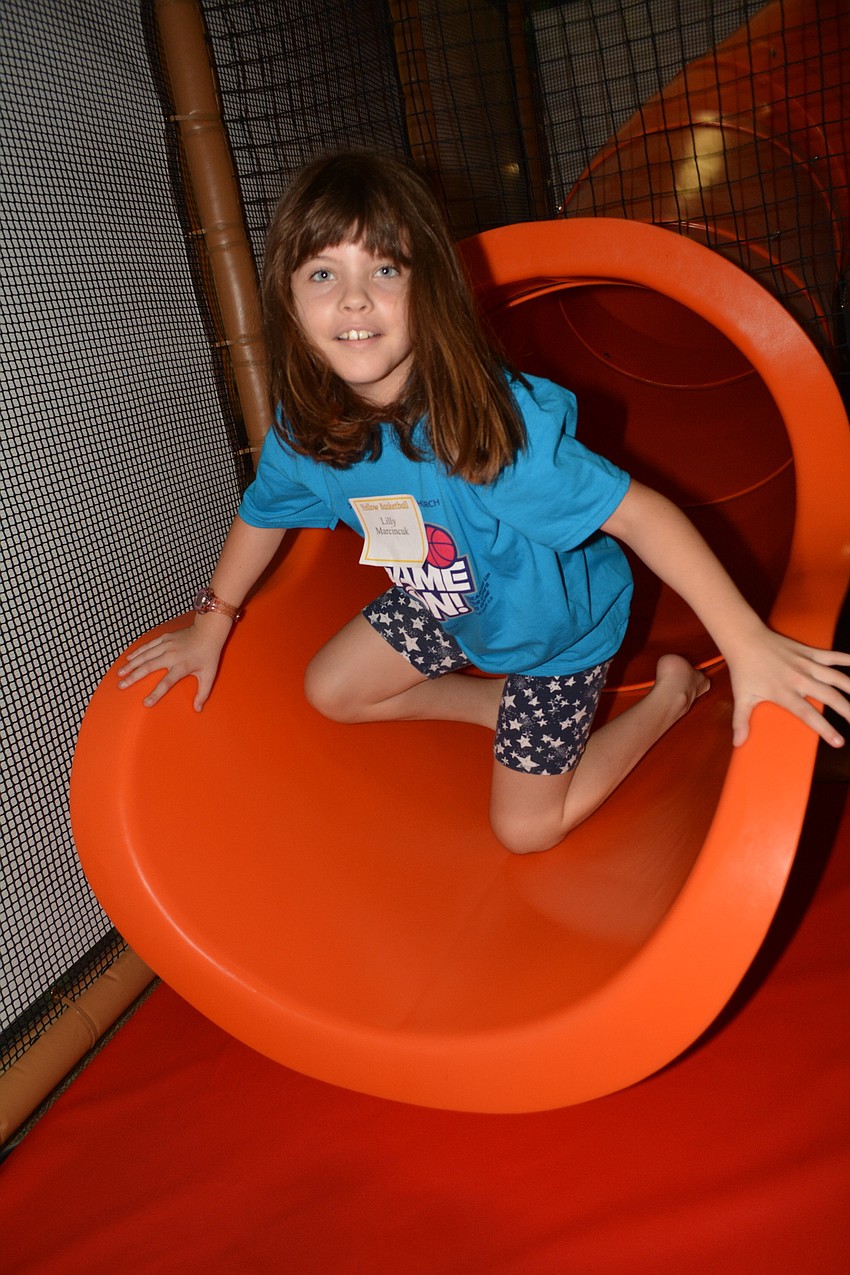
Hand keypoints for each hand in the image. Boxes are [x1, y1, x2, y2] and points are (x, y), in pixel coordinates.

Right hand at [116, 618, 231, 710]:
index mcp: (181, 666)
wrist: (208, 631)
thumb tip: (198, 709)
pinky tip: (128, 658)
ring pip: (144, 656)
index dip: (156, 694)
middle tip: (121, 686)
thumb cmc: (209, 654)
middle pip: (148, 668)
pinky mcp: (164, 638)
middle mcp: (171, 656)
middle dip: (133, 677)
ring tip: (119, 674)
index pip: (166, 683)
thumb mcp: (209, 675)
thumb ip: (203, 693)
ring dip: (131, 665)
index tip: (146, 703)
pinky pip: (147, 645)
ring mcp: (166, 645)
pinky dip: (137, 652)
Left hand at [727, 627, 849, 747]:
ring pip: (836, 676)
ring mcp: (806, 663)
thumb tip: (737, 743)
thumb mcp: (741, 697)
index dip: (824, 728)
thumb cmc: (744, 670)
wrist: (745, 639)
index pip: (808, 714)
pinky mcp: (809, 652)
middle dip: (847, 711)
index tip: (838, 741)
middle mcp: (798, 678)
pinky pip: (832, 655)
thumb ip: (741, 721)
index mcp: (783, 692)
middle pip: (829, 696)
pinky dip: (847, 659)